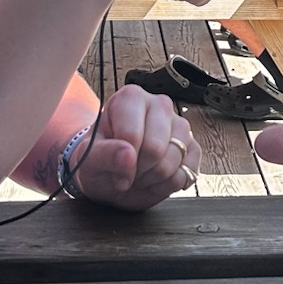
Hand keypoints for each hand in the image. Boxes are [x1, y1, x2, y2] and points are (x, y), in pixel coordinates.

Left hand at [68, 85, 200, 209]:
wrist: (111, 172)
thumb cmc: (99, 158)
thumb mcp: (89, 159)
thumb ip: (104, 155)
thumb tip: (128, 156)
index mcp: (131, 98)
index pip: (132, 135)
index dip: (122, 162)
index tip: (113, 170)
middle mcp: (159, 105)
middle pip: (155, 149)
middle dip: (139, 171)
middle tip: (127, 173)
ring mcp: (180, 125)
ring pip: (174, 162)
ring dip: (153, 179)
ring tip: (140, 174)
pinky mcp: (193, 147)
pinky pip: (187, 173)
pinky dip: (169, 185)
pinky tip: (155, 179)